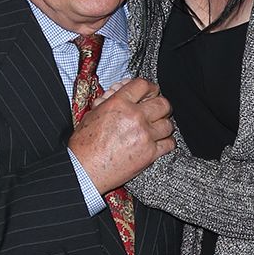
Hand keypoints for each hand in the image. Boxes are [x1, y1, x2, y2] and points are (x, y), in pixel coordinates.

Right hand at [69, 78, 174, 193]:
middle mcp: (134, 117)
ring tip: (156, 128)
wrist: (84, 169)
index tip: (151, 93)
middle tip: (157, 110)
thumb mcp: (93, 114)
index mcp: (119, 103)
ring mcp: (144, 135)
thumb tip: (121, 93)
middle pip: (163, 103)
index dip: (150, 88)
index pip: (144, 85)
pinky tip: (159, 142)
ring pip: (168, 124)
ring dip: (163, 125)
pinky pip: (169, 143)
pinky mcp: (150, 154)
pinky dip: (166, 142)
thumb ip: (111, 101)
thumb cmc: (84, 144)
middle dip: (161, 106)